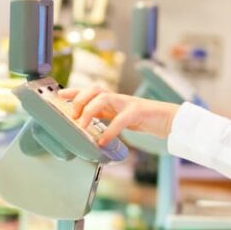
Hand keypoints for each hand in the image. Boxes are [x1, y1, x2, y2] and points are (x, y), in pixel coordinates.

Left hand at [58, 86, 178, 145]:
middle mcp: (120, 98)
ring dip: (90, 110)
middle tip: (74, 115)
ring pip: (104, 98)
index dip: (75, 91)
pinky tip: (103, 140)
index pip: (91, 91)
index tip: (60, 94)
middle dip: (80, 99)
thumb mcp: (123, 119)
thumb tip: (92, 130)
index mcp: (115, 100)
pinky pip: (121, 119)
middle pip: (95, 89)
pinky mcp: (138, 111)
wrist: (170, 120)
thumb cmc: (147, 120)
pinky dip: (110, 130)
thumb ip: (109, 119)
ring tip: (83, 124)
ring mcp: (129, 103)